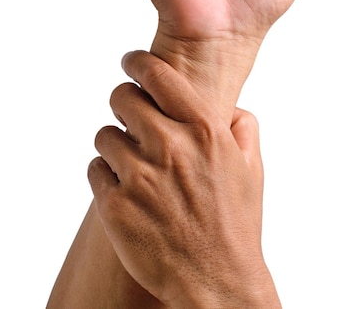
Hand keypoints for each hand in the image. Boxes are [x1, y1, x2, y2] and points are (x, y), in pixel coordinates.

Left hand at [88, 50, 280, 308]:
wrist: (216, 284)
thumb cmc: (235, 225)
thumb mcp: (252, 169)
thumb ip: (243, 126)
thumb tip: (228, 106)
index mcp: (204, 129)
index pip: (157, 74)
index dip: (137, 62)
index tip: (131, 62)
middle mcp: (170, 147)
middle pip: (121, 97)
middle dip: (125, 103)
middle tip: (131, 117)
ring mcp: (140, 177)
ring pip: (104, 134)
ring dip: (115, 144)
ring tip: (133, 163)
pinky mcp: (114, 206)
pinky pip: (94, 169)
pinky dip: (106, 175)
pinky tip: (126, 189)